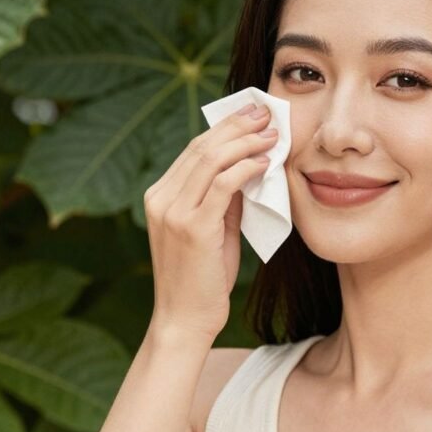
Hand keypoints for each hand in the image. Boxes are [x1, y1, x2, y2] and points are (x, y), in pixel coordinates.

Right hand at [143, 103, 277, 340]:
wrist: (184, 319)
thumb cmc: (202, 278)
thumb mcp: (212, 230)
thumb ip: (224, 199)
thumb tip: (251, 168)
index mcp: (160, 195)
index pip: (195, 150)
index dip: (225, 128)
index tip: (252, 114)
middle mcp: (160, 198)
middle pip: (202, 147)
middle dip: (237, 125)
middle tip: (265, 112)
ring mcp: (173, 212)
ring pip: (211, 160)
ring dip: (245, 141)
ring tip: (272, 133)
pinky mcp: (191, 227)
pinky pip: (222, 185)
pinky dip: (245, 167)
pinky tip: (265, 162)